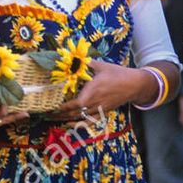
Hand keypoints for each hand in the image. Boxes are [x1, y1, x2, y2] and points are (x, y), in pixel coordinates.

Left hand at [47, 60, 172, 121]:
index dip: (62, 107)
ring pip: (81, 118)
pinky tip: (72, 124)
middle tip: (47, 115)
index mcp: (92, 91)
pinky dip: (80, 124)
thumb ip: (85, 63)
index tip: (51, 107)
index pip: (74, 103)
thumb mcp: (101, 66)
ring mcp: (100, 109)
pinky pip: (90, 121)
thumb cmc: (117, 74)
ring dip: (67, 120)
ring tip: (55, 119)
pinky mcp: (104, 112)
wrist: (134, 84)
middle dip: (60, 115)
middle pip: (74, 113)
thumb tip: (71, 58)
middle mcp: (95, 103)